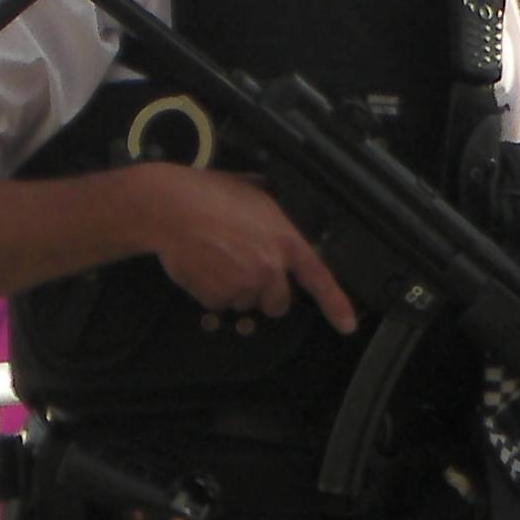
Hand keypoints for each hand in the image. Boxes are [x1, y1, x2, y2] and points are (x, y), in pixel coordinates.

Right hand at [129, 162, 358, 332]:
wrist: (172, 207)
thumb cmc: (210, 194)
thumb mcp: (256, 196)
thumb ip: (274, 219)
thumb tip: (278, 222)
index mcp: (285, 240)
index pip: (319, 277)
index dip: (336, 304)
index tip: (347, 325)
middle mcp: (270, 267)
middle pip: (278, 302)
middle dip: (264, 293)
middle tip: (243, 268)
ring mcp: (244, 284)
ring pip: (245, 303)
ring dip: (232, 288)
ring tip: (216, 256)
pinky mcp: (218, 296)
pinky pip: (218, 304)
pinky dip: (210, 291)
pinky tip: (202, 264)